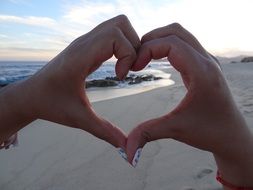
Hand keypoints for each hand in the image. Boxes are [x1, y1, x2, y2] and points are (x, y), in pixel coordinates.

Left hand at [0, 15, 139, 148]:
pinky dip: (121, 45)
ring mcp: (85, 41)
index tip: (121, 77)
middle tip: (130, 69)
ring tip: (126, 66)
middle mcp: (84, 43)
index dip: (128, 54)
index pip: (114, 36)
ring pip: (117, 25)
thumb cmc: (51, 104)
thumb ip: (105, 132)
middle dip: (134, 45)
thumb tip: (127, 147)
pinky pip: (110, 33)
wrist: (32, 94)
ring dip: (129, 42)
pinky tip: (117, 66)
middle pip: (120, 23)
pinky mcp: (87, 45)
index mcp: (81, 57)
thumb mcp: (80, 119)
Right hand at [126, 23, 252, 184]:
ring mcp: (207, 62)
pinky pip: (184, 45)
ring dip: (159, 40)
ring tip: (143, 57)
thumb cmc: (210, 132)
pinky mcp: (204, 66)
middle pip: (176, 31)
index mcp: (202, 72)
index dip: (147, 49)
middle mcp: (207, 61)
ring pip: (181, 35)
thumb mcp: (176, 130)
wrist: (232, 136)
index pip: (171, 43)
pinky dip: (167, 46)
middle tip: (135, 56)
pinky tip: (156, 60)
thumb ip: (148, 134)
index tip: (134, 66)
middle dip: (151, 39)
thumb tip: (126, 150)